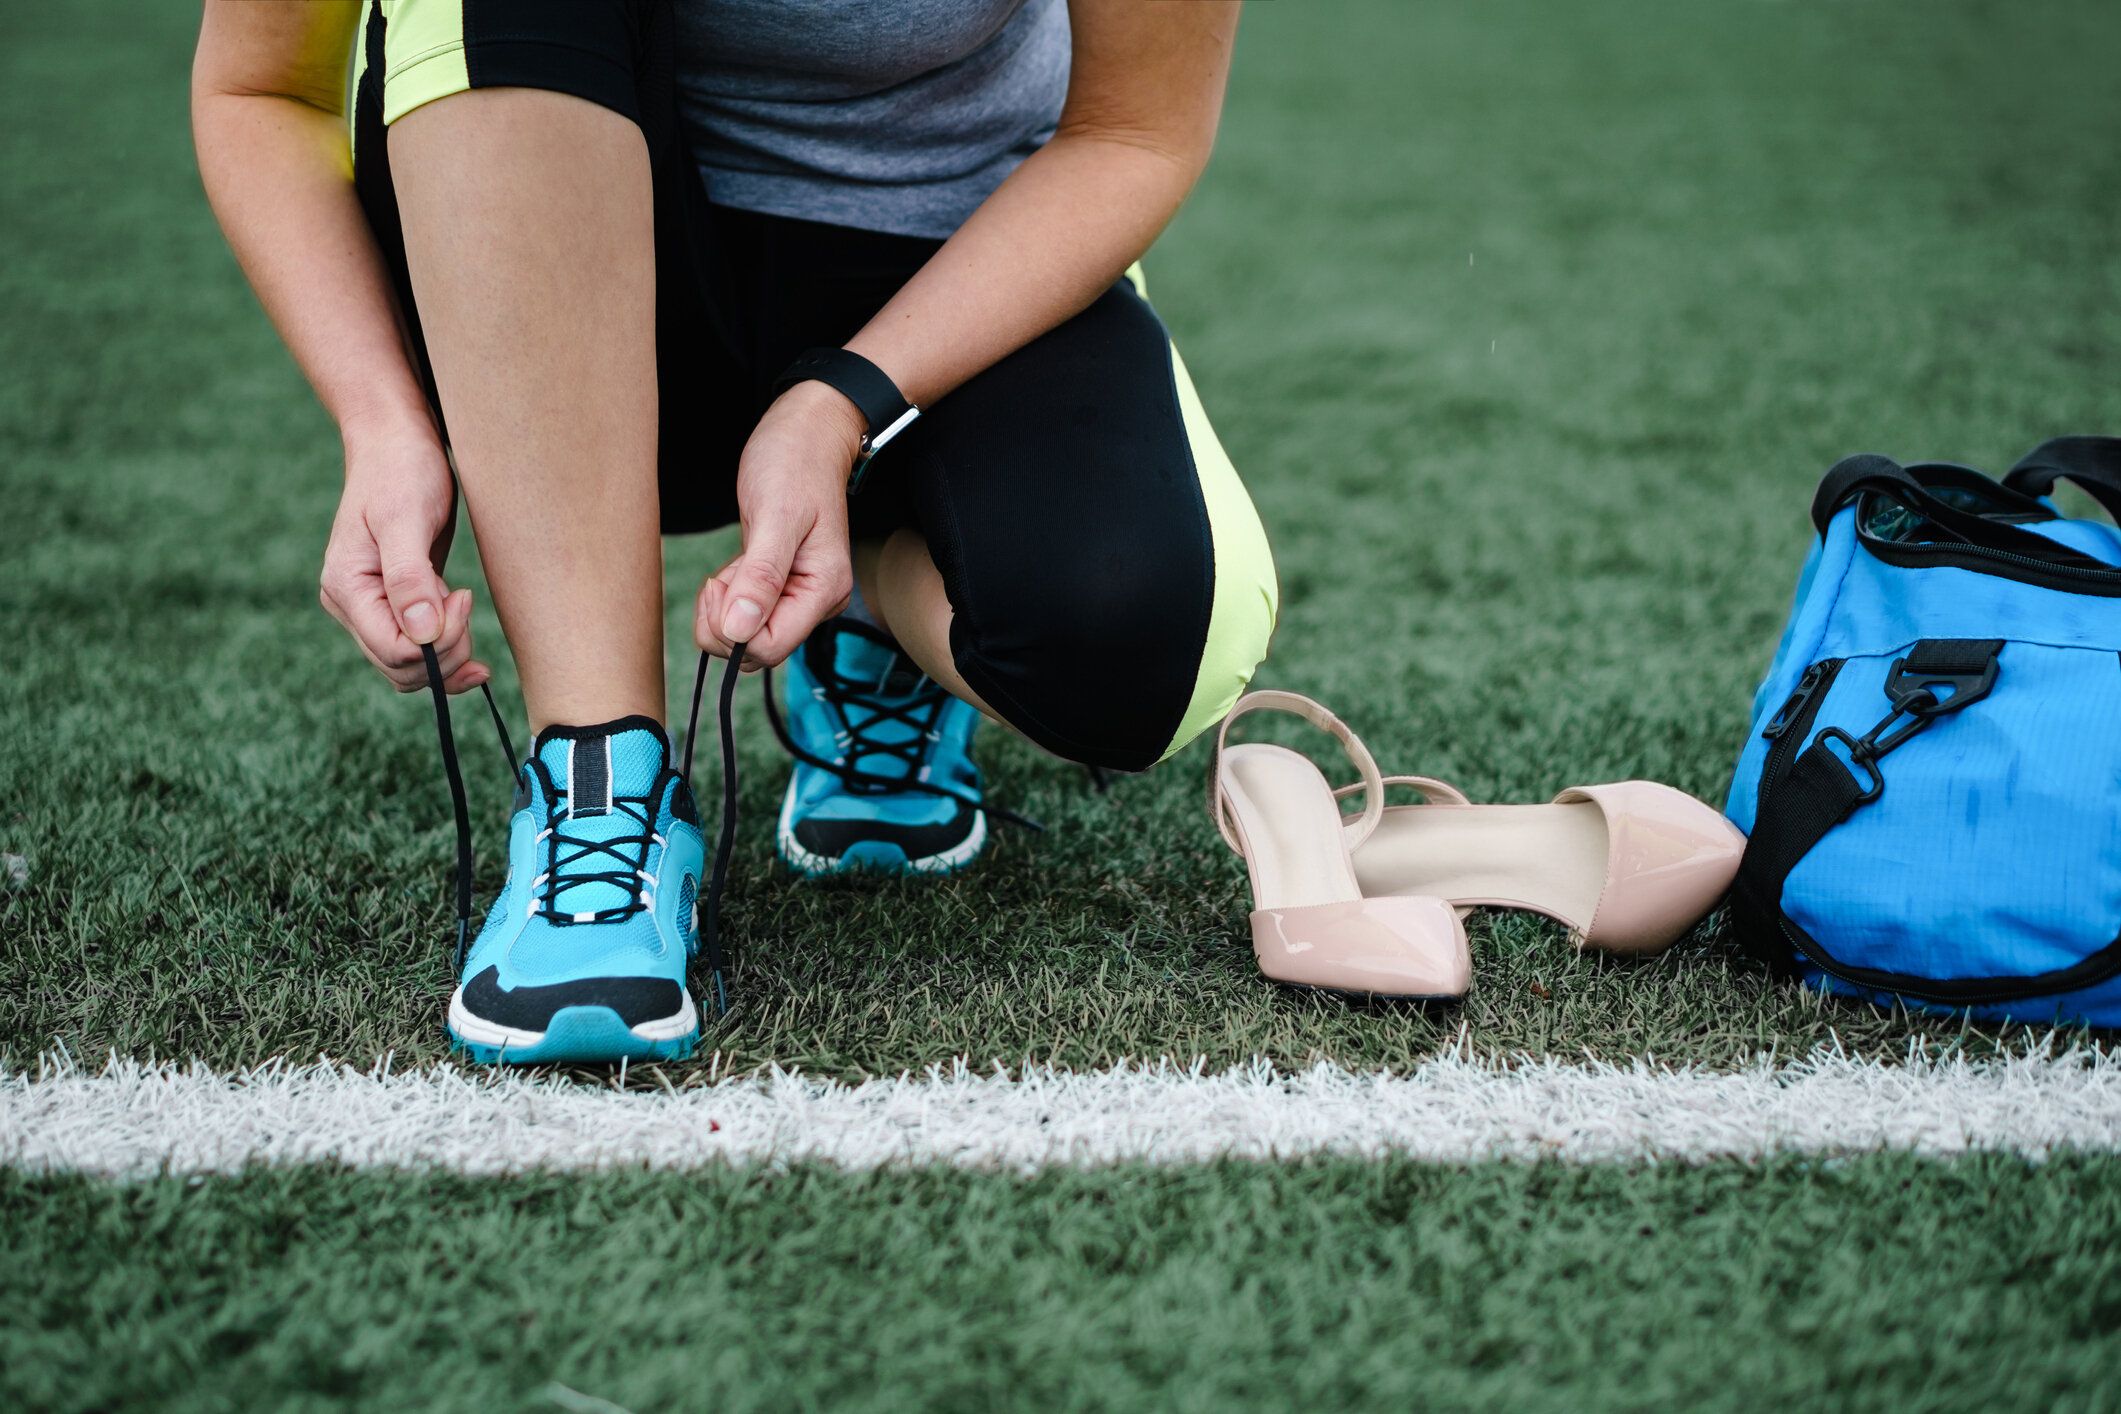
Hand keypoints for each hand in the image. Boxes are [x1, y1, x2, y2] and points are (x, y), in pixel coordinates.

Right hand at [319, 409, 488, 693]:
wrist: (398, 444)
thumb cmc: (402, 471)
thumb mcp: (406, 519)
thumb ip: (410, 578)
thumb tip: (421, 634)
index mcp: (346, 587)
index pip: (394, 651)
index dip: (438, 642)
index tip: (463, 597)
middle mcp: (352, 604)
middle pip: (402, 666)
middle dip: (445, 652)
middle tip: (468, 603)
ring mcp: (372, 605)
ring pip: (411, 664)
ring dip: (448, 652)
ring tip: (466, 605)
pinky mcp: (395, 601)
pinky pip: (418, 645)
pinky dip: (446, 644)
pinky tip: (465, 621)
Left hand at [695, 381, 862, 668]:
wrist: (806, 434)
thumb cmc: (794, 464)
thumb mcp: (774, 516)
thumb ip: (760, 577)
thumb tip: (738, 630)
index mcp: (824, 590)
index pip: (770, 647)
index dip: (732, 630)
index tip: (717, 586)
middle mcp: (815, 602)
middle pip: (757, 651)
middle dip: (723, 624)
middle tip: (716, 578)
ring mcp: (799, 597)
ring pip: (747, 637)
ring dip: (722, 612)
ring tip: (728, 567)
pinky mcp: (781, 589)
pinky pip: (746, 616)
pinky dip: (728, 599)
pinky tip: (733, 568)